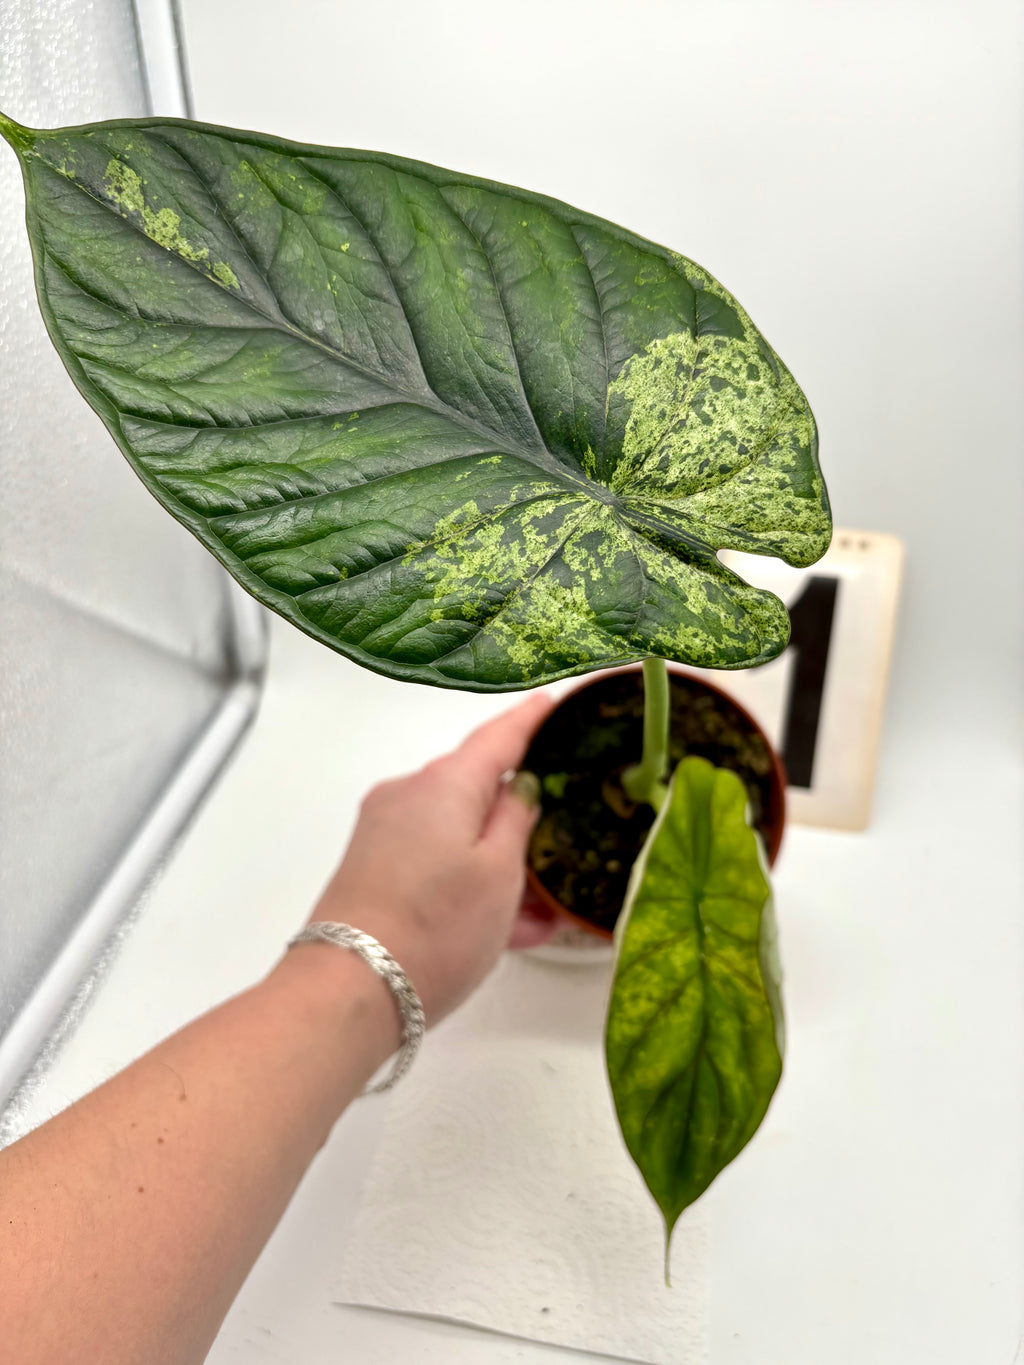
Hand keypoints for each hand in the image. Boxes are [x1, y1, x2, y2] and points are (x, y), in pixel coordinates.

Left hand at [304, 693, 552, 1023]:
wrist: (350, 990)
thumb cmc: (437, 928)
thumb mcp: (499, 873)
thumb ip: (518, 817)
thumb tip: (521, 784)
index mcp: (444, 782)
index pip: (501, 733)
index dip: (536, 717)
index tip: (562, 698)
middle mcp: (408, 793)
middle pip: (477, 784)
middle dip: (523, 806)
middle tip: (572, 821)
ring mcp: (385, 831)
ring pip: (459, 829)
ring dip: (501, 856)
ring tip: (550, 899)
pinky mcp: (372, 867)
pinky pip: (436, 859)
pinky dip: (472, 880)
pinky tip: (513, 925)